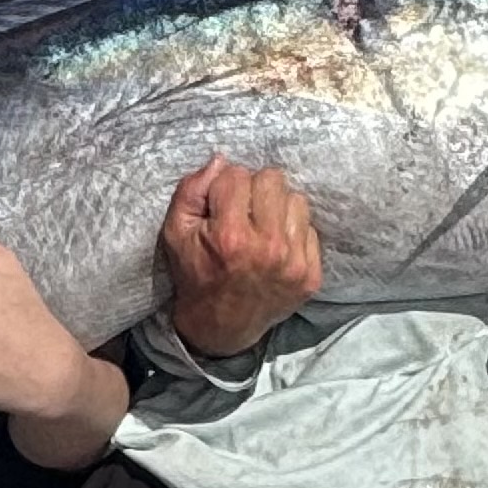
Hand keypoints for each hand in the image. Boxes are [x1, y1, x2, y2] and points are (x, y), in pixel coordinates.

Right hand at [158, 156, 322, 357]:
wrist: (221, 326)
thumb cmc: (196, 273)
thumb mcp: (176, 232)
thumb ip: (191, 190)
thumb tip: (220, 160)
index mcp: (230, 237)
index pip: (236, 175)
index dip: (224, 186)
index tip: (219, 206)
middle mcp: (267, 248)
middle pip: (273, 179)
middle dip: (254, 190)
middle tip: (243, 212)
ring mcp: (294, 263)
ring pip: (296, 199)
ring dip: (277, 207)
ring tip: (261, 227)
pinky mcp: (311, 275)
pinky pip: (310, 227)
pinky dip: (292, 231)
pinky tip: (275, 246)